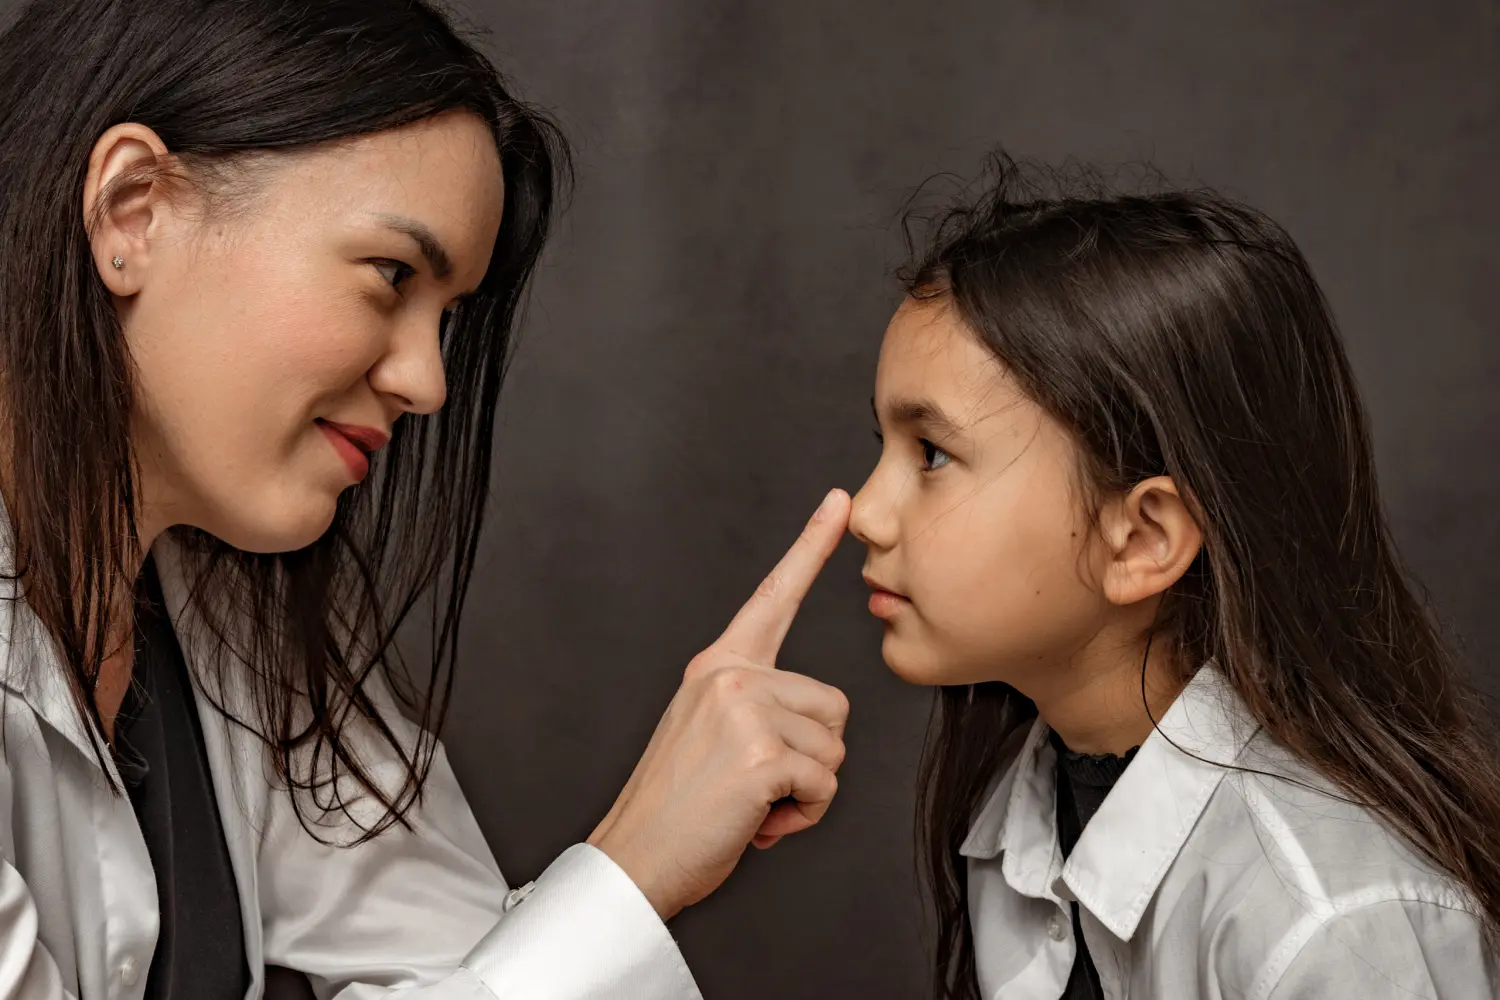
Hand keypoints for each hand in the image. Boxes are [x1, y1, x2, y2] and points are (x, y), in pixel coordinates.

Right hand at [586, 489, 851, 920]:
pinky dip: (804, 815)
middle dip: (813, 756)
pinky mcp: (762, 752)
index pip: (774, 596)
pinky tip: (759, 820)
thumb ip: (755, 710)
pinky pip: (825, 783)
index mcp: (718, 667)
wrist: (635, 857)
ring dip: (807, 790)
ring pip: (834, 748)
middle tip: (759, 784)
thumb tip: (813, 731)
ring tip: (754, 803)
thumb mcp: (710, 735)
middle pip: (833, 704)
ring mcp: (746, 710)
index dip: (811, 547)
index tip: (840, 504)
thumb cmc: (677, 809)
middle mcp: (731, 677)